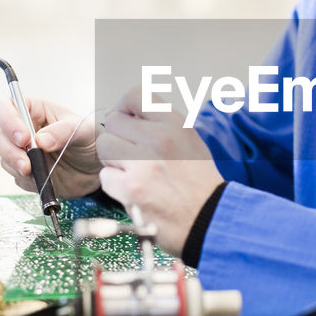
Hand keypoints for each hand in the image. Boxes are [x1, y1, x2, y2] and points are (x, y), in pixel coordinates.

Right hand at [0, 95, 101, 198]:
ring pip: (3, 157)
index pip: (7, 108)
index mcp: (34, 110)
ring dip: (16, 167)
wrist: (97, 169)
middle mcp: (23, 129)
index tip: (24, 138)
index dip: (9, 122)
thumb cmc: (90, 140)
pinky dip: (26, 180)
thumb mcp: (84, 130)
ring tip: (35, 172)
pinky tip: (41, 179)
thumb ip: (64, 132)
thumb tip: (40, 140)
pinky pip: (15, 177)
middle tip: (26, 163)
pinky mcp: (25, 172)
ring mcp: (22, 152)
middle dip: (9, 151)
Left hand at [96, 84, 223, 255]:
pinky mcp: (131, 188)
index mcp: (174, 123)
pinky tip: (134, 191)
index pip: (134, 95)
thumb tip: (127, 116)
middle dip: (119, 139)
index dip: (124, 108)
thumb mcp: (189, 140)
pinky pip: (105, 177)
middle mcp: (159, 138)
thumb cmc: (199, 183)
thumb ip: (160, 124)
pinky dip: (116, 186)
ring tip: (134, 173)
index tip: (126, 121)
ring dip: (114, 161)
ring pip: (105, 147)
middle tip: (132, 156)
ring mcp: (143, 163)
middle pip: (113, 122)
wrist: (210, 220)